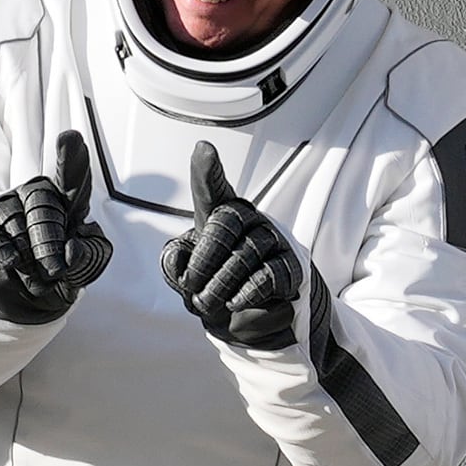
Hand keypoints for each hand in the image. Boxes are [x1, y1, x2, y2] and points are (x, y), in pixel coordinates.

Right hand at [0, 128, 113, 326]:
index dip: (71, 161)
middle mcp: (34, 198)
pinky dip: (1, 250)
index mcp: (66, 203)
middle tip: (54, 269)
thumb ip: (89, 258)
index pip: (72, 180)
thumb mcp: (82, 270)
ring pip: (15, 221)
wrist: (20, 301)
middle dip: (49, 239)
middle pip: (42, 202)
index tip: (70, 138)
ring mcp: (4, 209)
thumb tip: (73, 249)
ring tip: (35, 277)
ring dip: (27, 254)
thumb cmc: (57, 276)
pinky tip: (10, 262)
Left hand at [162, 139, 306, 354]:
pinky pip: (269, 275)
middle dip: (205, 257)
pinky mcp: (290, 266)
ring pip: (245, 254)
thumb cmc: (211, 281)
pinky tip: (235, 302)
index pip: (211, 187)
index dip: (206, 169)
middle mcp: (247, 219)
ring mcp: (272, 240)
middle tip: (192, 285)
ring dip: (222, 282)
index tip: (204, 149)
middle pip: (226, 222)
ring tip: (208, 301)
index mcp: (218, 213)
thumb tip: (179, 262)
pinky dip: (248, 291)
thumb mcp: (185, 274)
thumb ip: (175, 265)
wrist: (245, 316)